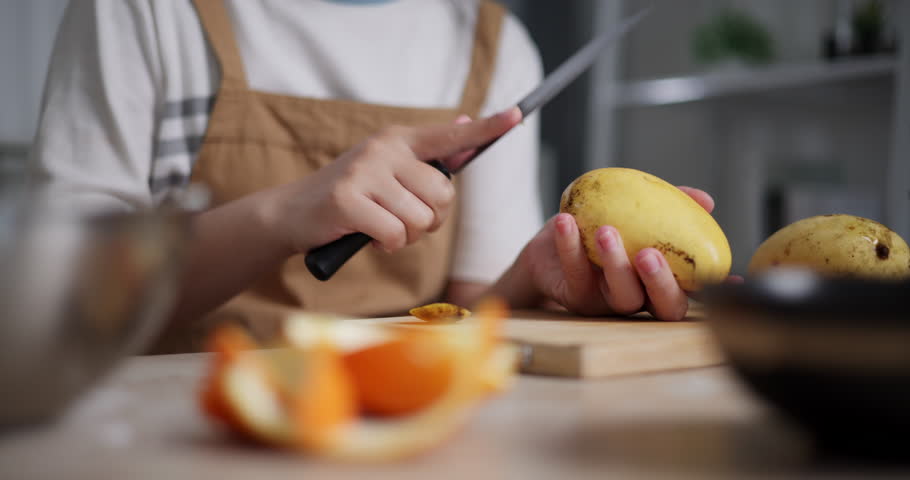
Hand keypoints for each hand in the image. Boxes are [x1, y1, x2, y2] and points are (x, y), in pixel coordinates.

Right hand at [265, 108, 521, 253]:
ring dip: (408, 237)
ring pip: (420, 219)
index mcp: (398, 139)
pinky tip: (371, 238)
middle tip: (405, 220)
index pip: (449, 134)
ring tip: (384, 228)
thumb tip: (465, 125)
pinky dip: (388, 245)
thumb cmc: (352, 197)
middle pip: (443, 195)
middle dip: (431, 220)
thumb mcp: (387, 169)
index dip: (486, 127)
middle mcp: (383, 149)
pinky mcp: (348, 200)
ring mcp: (364, 172)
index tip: (517, 114)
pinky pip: (395, 235)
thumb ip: (425, 155)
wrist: (294, 213)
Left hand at [518, 186, 724, 320]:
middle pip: (664, 307)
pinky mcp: (575, 298)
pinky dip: (569, 246)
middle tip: (649, 253)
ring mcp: (608, 302)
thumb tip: (704, 200)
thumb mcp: (636, 209)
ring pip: (622, 297)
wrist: (552, 237)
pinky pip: (576, 275)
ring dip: (615, 263)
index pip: (693, 291)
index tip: (731, 279)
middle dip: (660, 282)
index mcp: (659, 280)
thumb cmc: (601, 223)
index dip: (712, 289)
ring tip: (606, 231)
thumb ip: (670, 206)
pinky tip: (567, 221)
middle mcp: (640, 297)